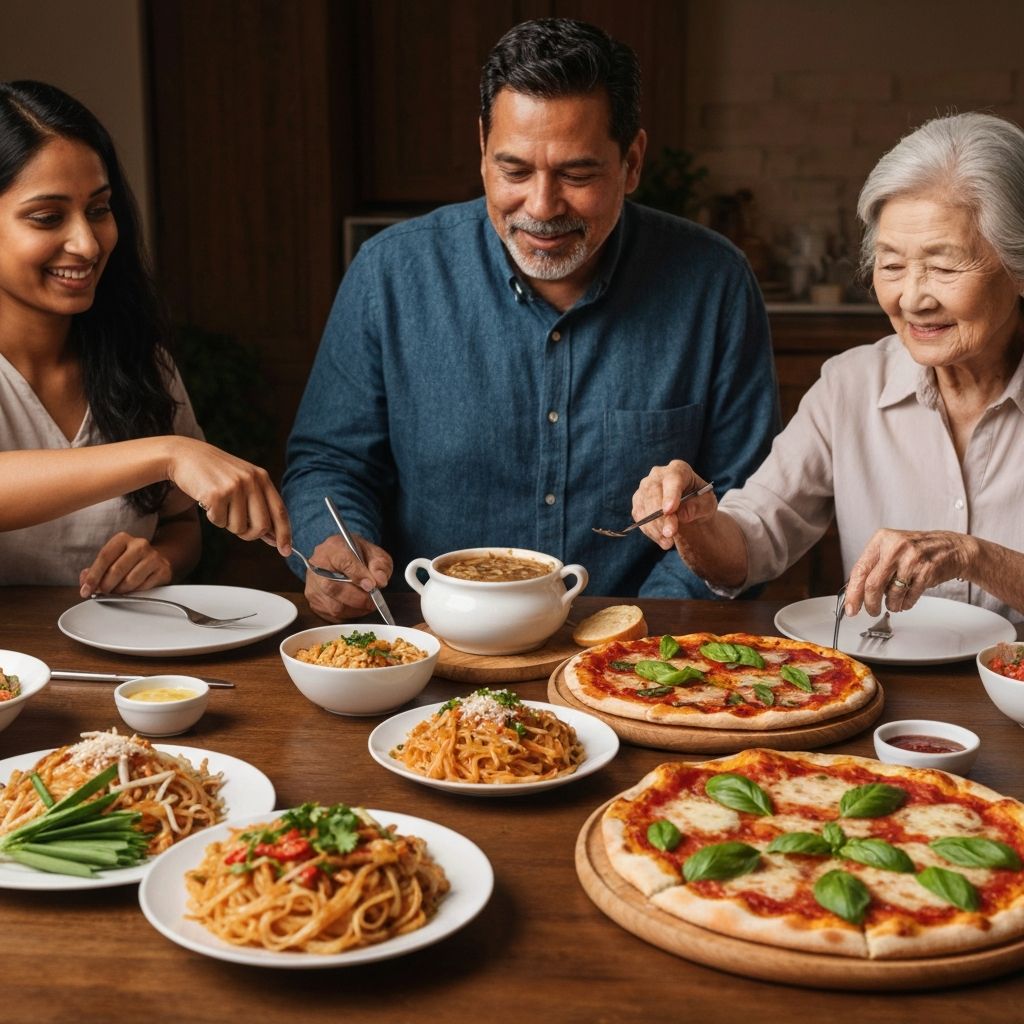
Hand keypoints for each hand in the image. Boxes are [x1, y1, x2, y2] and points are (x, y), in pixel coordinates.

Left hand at [79, 532, 172, 596]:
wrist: (156, 559)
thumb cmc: (129, 560)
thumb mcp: (111, 559)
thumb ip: (95, 569)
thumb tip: (84, 580)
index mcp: (123, 539)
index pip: (104, 557)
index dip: (93, 576)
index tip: (86, 590)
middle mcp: (139, 544)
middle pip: (117, 569)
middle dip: (106, 586)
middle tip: (102, 593)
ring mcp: (153, 557)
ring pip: (130, 580)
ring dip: (120, 591)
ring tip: (116, 591)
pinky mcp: (163, 570)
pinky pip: (144, 586)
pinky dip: (134, 592)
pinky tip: (131, 590)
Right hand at [165, 438, 291, 554]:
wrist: (186, 455)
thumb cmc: (216, 474)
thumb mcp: (243, 482)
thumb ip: (259, 506)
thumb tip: (274, 537)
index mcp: (262, 477)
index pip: (279, 511)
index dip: (284, 533)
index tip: (286, 551)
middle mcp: (251, 480)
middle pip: (262, 526)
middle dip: (250, 534)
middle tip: (238, 528)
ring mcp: (234, 487)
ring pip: (239, 527)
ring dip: (228, 524)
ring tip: (220, 505)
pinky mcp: (216, 494)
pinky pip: (220, 522)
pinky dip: (214, 518)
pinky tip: (208, 501)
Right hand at [303, 534, 392, 622]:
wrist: (342, 557)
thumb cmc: (358, 555)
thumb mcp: (374, 553)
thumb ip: (380, 565)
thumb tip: (379, 581)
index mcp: (333, 547)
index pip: (343, 561)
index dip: (358, 575)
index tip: (372, 585)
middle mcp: (317, 565)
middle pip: (333, 587)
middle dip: (358, 598)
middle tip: (373, 600)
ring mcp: (312, 584)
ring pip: (333, 605)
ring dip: (355, 609)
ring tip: (367, 603)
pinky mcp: (313, 600)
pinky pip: (331, 614)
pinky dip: (348, 614)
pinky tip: (356, 607)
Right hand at [631, 460, 716, 549]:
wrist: (690, 509)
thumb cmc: (700, 502)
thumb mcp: (707, 505)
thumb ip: (697, 507)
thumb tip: (681, 516)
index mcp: (678, 469)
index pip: (673, 479)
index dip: (670, 494)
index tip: (669, 510)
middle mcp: (658, 475)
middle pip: (654, 493)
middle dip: (661, 516)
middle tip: (670, 534)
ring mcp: (645, 488)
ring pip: (644, 506)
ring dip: (655, 527)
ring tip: (669, 543)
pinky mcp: (638, 502)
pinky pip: (640, 517)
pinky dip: (650, 531)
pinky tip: (663, 540)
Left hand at [845, 529, 971, 616]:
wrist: (951, 547)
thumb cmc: (917, 550)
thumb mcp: (891, 549)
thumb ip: (873, 566)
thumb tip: (854, 592)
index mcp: (881, 540)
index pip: (859, 570)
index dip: (853, 593)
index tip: (850, 607)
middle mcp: (895, 547)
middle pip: (873, 584)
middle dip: (870, 604)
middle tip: (871, 611)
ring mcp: (912, 559)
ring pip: (892, 593)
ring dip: (891, 605)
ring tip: (893, 603)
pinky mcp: (927, 571)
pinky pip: (909, 596)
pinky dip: (904, 604)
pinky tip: (905, 601)